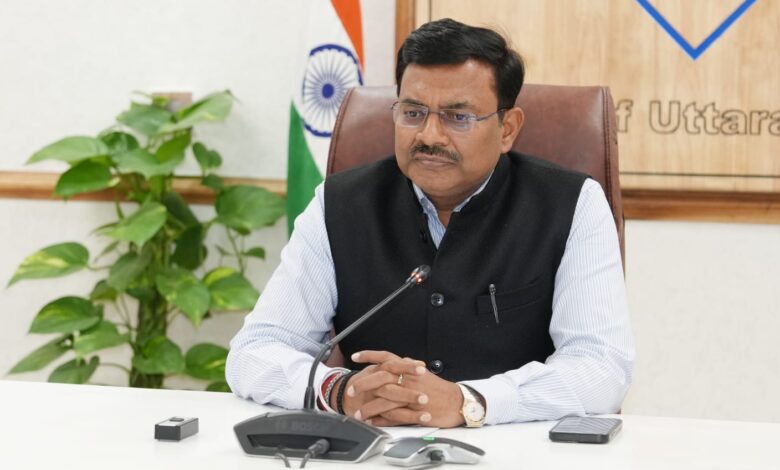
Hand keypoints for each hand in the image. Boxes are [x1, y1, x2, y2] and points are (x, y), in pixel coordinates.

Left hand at [350, 350, 465, 427]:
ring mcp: (410, 395)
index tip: (354, 356)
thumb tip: (401, 359)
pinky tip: (372, 422)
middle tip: (351, 390)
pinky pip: (393, 416)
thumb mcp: (423, 373)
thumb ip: (409, 366)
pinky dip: (381, 420)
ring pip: (384, 399)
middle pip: (380, 377)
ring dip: (369, 407)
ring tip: (357, 414)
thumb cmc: (439, 389)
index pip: (386, 357)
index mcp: (409, 368)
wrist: (456, 402)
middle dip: (363, 384)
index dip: (369, 355)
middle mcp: (408, 379)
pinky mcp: (413, 411)